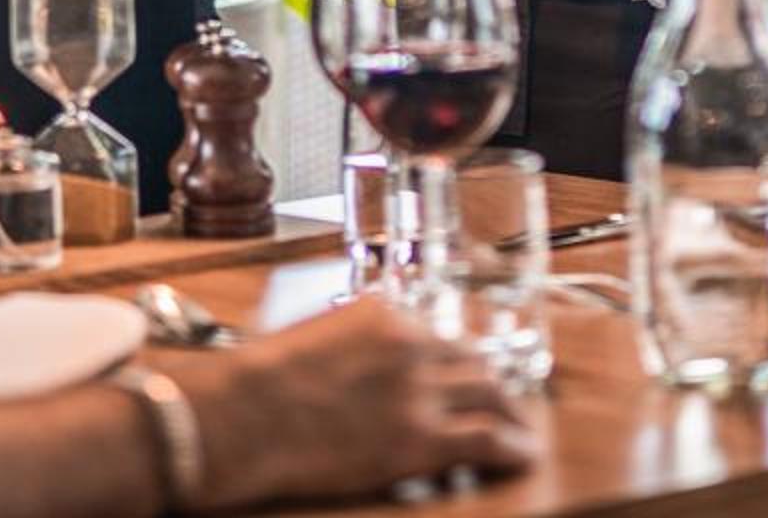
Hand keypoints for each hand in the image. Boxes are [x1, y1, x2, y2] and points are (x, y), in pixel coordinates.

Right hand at [171, 300, 534, 507]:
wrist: (245, 414)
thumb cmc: (259, 380)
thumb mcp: (310, 335)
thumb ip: (347, 340)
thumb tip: (358, 359)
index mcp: (384, 314)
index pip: (436, 335)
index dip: (453, 360)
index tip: (459, 372)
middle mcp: (411, 344)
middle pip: (471, 361)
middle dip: (490, 381)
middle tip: (501, 397)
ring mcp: (419, 391)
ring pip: (489, 394)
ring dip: (509, 411)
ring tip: (519, 426)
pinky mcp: (421, 437)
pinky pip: (486, 438)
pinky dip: (512, 445)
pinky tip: (522, 452)